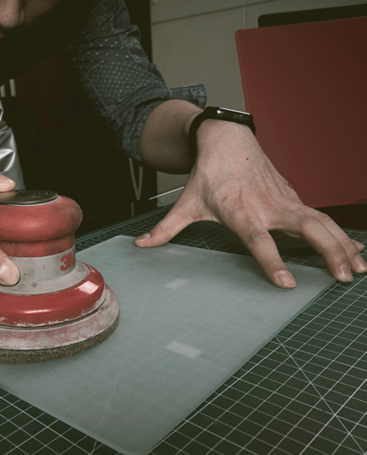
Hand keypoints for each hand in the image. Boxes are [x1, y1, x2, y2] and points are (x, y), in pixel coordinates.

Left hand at [135, 120, 366, 287]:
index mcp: (241, 212)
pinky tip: (353, 248)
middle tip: (343, 276)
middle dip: (328, 252)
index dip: (272, 261)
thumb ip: (166, 228)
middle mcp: (268, 206)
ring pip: (321, 221)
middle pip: (306, 229)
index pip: (259, 241)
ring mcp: (285, 199)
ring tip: (360, 267)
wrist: (227, 140)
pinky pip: (320, 216)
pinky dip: (340, 232)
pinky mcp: (292, 196)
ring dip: (343, 244)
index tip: (286, 283)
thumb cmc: (208, 174)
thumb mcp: (186, 203)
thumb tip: (140, 245)